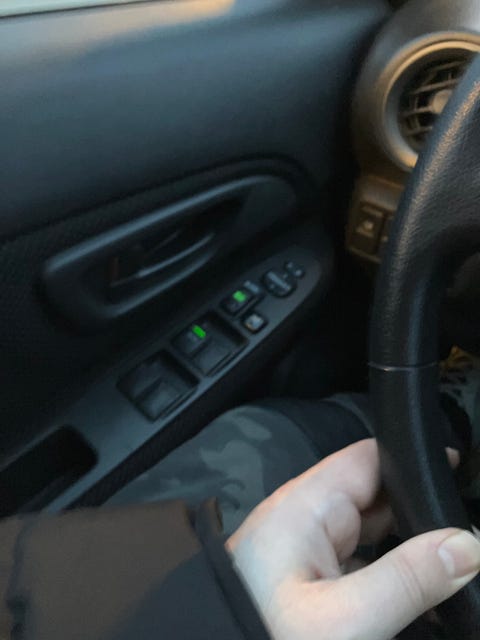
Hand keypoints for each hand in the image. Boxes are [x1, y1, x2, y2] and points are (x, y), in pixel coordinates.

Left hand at [227, 439, 479, 639]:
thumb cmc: (265, 633)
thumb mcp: (344, 618)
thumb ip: (408, 580)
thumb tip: (468, 544)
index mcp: (306, 506)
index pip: (367, 459)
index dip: (413, 460)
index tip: (456, 471)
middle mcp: (304, 517)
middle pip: (374, 496)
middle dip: (418, 512)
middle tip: (464, 542)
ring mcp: (303, 548)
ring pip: (369, 532)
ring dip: (405, 548)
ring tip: (447, 570)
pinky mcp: (305, 577)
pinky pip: (356, 562)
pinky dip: (385, 573)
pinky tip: (413, 596)